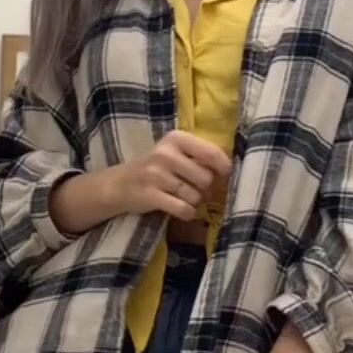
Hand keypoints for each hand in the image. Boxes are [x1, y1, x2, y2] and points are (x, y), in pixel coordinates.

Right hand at [112, 130, 230, 222]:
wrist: (120, 184)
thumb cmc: (157, 168)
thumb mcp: (176, 153)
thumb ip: (201, 156)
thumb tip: (231, 172)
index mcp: (176, 138)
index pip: (212, 153)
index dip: (223, 169)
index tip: (223, 176)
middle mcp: (166, 154)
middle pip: (206, 179)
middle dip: (206, 189)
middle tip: (196, 190)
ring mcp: (156, 175)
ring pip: (195, 196)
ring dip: (194, 202)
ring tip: (183, 198)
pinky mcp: (150, 195)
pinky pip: (183, 209)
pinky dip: (187, 213)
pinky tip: (181, 209)